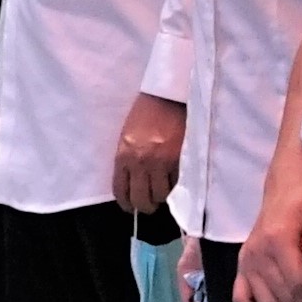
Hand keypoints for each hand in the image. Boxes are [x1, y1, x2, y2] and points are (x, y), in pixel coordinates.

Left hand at [111, 98, 187, 228]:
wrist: (167, 95)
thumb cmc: (145, 113)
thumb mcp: (127, 136)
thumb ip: (128, 160)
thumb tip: (133, 183)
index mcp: (123, 156)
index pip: (121, 191)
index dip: (126, 203)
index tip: (131, 206)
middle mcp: (141, 162)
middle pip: (141, 199)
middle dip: (146, 206)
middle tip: (150, 205)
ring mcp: (161, 162)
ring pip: (161, 195)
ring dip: (163, 196)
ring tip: (165, 190)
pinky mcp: (180, 159)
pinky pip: (178, 183)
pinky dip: (177, 185)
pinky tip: (175, 180)